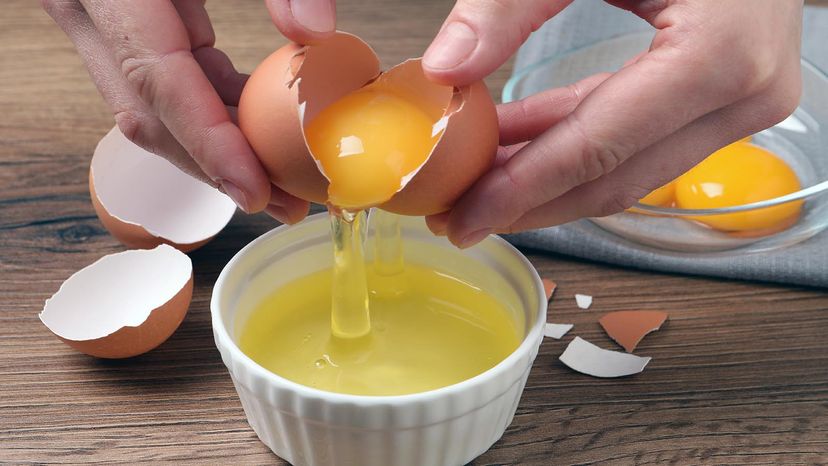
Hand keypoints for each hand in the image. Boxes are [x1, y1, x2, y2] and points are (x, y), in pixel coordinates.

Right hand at [43, 0, 309, 222]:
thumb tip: (317, 34)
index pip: (159, 84)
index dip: (209, 146)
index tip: (255, 190)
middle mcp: (90, 10)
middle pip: (151, 117)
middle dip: (217, 169)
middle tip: (283, 204)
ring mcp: (98, 21)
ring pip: (152, 112)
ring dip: (216, 155)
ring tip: (279, 188)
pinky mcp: (122, 25)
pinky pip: (163, 85)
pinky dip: (210, 116)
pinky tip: (257, 139)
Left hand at [421, 0, 802, 247]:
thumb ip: (509, 6)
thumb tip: (446, 68)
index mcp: (720, 54)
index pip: (598, 149)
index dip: (523, 189)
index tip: (466, 216)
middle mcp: (745, 94)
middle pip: (614, 179)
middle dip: (529, 203)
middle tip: (460, 216)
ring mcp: (742, 101)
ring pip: (627, 169)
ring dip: (547, 178)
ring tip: (478, 183)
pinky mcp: (725, 97)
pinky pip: (638, 138)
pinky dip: (575, 143)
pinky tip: (517, 145)